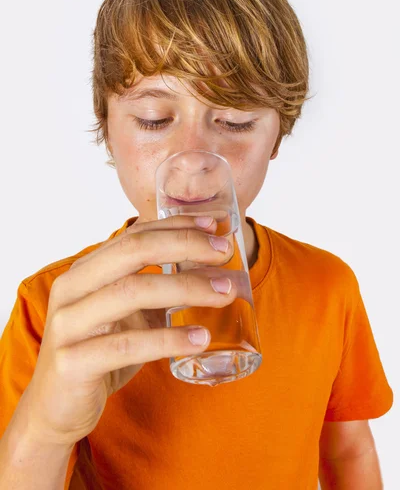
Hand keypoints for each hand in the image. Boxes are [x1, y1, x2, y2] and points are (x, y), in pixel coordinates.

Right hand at [22, 215, 234, 446]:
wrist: (57, 407)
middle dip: (184, 246)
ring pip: (132, 291)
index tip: (215, 226)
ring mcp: (69, 324)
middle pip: (132, 251)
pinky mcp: (73, 362)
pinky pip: (128, 345)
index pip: (134, 235)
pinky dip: (169, 339)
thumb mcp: (126, 314)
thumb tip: (208, 267)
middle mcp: (72, 288)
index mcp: (85, 270)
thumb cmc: (98, 352)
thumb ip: (153, 288)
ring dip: (186, 288)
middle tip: (224, 253)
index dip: (176, 227)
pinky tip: (201, 339)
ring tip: (224, 293)